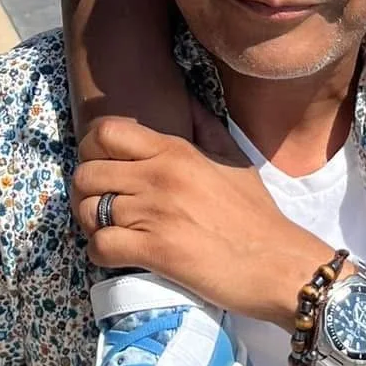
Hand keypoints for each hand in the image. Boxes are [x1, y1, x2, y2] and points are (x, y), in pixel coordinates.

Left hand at [71, 102, 324, 326]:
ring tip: (108, 231)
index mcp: (175, 150)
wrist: (278, 263)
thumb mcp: (234, 159)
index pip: (105, 132)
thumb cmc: (257, 214)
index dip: (92, 150)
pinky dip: (101, 253)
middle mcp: (159, 175)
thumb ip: (206, 128)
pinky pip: (100, 246)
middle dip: (87, 192)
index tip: (103, 167)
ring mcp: (154, 213)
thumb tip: (187, 102)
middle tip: (102, 206)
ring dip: (91, 225)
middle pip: (87, 173)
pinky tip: (117, 255)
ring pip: (88, 211)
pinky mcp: (154, 250)